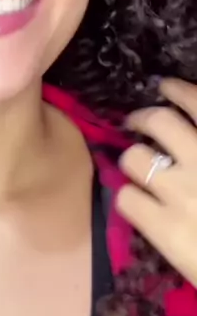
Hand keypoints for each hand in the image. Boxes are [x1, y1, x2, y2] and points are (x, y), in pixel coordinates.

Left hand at [118, 78, 196, 287]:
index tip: (166, 87)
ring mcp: (182, 192)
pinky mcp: (164, 228)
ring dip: (134, 159)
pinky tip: (139, 203)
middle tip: (137, 122)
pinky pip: (127, 199)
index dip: (178, 90)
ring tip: (136, 165)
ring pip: (135, 157)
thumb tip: (189, 131)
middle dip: (142, 118)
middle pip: (159, 121)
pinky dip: (130, 198)